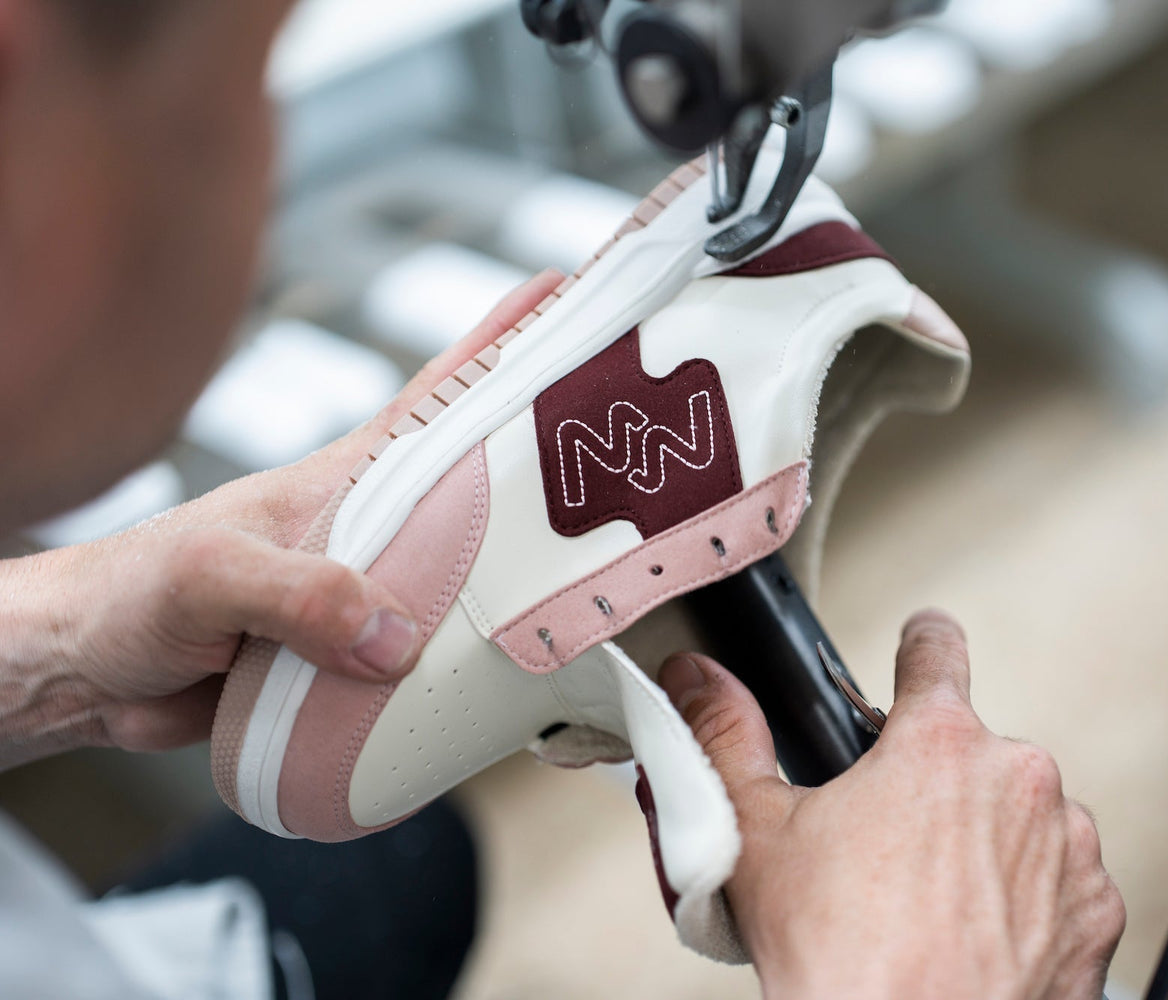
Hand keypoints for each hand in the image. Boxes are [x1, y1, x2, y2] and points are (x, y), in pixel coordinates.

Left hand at [0, 271, 563, 768]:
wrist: (92, 674)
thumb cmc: (134, 593)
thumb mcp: (212, 577)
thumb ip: (302, 597)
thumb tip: (397, 637)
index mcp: (348, 480)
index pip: (440, 395)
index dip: (503, 343)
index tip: (568, 296)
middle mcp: (376, 530)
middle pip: (487, 490)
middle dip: (555, 472)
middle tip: (630, 466)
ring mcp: (376, 595)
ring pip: (474, 583)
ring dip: (530, 588)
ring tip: (603, 589)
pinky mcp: (365, 662)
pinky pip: (438, 661)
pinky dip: (478, 671)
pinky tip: (517, 685)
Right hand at [656, 610, 1124, 999]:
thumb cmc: (841, 964)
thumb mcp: (753, 836)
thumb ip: (724, 737)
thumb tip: (698, 681)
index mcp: (940, 744)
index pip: (936, 650)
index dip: (920, 645)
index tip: (921, 644)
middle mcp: (1019, 782)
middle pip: (973, 753)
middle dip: (936, 785)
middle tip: (887, 844)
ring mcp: (1068, 848)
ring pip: (1022, 817)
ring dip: (988, 840)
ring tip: (930, 902)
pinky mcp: (1097, 914)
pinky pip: (1063, 882)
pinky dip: (1029, 900)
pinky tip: (977, 935)